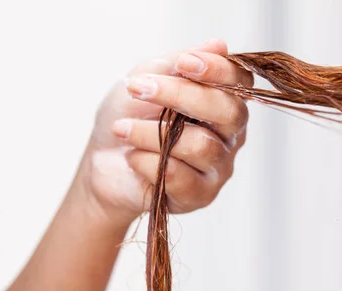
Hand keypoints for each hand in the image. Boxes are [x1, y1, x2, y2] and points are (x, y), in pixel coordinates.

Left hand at [77, 39, 253, 227]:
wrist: (103, 162)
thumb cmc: (129, 116)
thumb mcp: (146, 78)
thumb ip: (178, 64)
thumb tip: (218, 44)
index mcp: (221, 100)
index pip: (239, 81)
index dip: (218, 70)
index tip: (184, 62)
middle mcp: (228, 134)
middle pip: (227, 112)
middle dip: (181, 96)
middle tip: (137, 89)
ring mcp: (217, 167)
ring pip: (200, 146)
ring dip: (151, 134)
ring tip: (122, 129)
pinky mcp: (200, 195)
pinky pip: (181, 177)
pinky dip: (148, 163)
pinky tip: (132, 157)